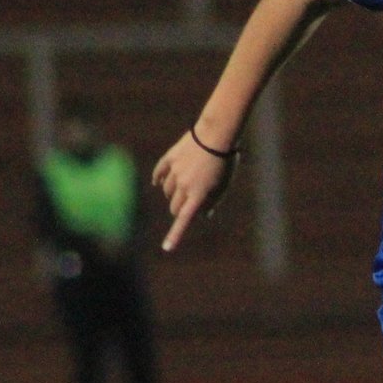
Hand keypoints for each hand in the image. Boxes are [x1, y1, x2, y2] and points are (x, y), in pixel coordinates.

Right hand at [152, 130, 235, 251]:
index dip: (175, 235)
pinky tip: (157, 183)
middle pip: (174, 207)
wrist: (216, 134)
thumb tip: (204, 214)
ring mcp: (175, 172)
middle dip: (179, 210)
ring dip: (172, 194)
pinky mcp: (170, 159)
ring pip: (166, 191)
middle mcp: (183, 185)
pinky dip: (158, 179)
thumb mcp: (223, 185)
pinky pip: (159, 173)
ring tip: (182, 189)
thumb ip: (213, 201)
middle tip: (186, 206)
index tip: (167, 248)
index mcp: (198, 194)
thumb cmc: (225, 162)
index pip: (184, 219)